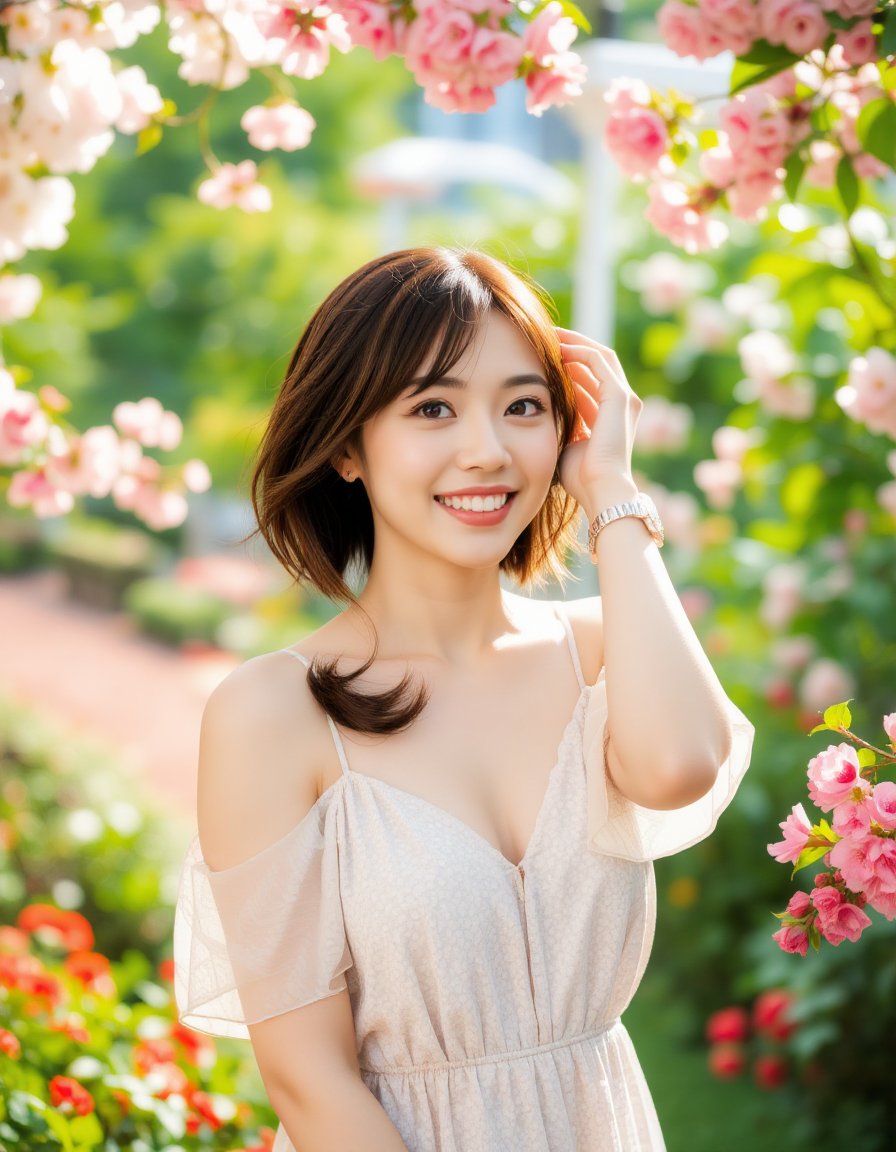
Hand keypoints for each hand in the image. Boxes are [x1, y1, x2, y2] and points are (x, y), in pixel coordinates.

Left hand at [555, 326, 643, 513]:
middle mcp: (621, 404)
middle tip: (545, 336)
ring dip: (574, 343)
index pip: (590, 380)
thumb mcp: (567, 442)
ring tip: (549, 335)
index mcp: (609, 416)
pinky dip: (579, 351)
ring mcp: (624, 399)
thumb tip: (540, 409)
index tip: (542, 355)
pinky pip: (599, 361)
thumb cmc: (581, 477)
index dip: (567, 364)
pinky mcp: (620, 396)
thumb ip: (563, 422)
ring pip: (599, 356)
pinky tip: (557, 348)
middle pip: (597, 362)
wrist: (600, 490)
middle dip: (571, 347)